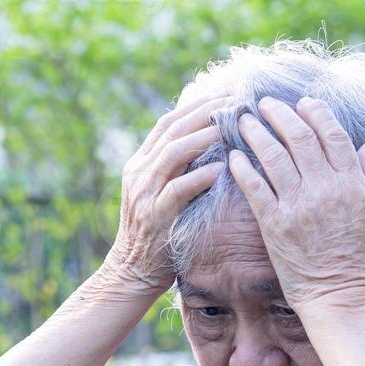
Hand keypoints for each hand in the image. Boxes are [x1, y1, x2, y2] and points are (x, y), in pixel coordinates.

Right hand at [100, 91, 229, 298]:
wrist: (132, 272)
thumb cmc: (156, 235)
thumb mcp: (161, 194)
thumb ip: (177, 170)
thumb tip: (209, 145)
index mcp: (141, 163)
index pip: (168, 123)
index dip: (196, 104)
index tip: (224, 93)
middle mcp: (140, 172)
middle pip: (172, 130)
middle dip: (203, 112)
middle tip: (233, 100)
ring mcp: (144, 193)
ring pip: (173, 153)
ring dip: (202, 137)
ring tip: (228, 127)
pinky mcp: (154, 216)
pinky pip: (177, 190)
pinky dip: (198, 177)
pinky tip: (220, 169)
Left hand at [227, 95, 364, 311]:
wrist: (340, 298)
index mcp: (352, 184)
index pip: (332, 134)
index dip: (316, 113)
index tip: (304, 102)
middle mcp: (324, 189)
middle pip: (299, 137)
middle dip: (279, 113)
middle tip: (264, 102)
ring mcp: (298, 206)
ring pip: (273, 156)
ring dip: (256, 132)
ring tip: (243, 120)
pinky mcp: (275, 225)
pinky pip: (255, 188)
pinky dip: (243, 168)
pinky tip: (234, 156)